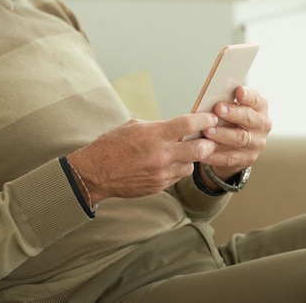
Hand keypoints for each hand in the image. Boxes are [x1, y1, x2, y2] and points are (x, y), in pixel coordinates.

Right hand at [67, 113, 218, 200]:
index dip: (204, 120)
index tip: (211, 118)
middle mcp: (161, 155)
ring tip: (183, 153)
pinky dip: (176, 170)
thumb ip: (158, 127)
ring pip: (190, 166)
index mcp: (155, 135)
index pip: (189, 125)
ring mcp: (161, 173)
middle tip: (208, 139)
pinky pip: (176, 177)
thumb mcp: (134, 126)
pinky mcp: (158, 186)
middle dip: (208, 143)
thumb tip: (177, 128)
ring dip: (190, 159)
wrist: (95, 173)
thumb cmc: (112, 146)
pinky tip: (168, 164)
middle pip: (200, 149)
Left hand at [200, 86, 271, 179]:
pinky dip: (216, 154)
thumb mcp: (234, 106)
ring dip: (222, 134)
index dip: (248, 96)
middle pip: (248, 118)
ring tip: (207, 131)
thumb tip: (211, 95)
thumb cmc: (233, 119)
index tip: (238, 91)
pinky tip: (204, 150)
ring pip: (240, 138)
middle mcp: (262, 125)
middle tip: (217, 109)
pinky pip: (230, 157)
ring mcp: (257, 143)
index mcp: (260, 107)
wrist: (238, 145)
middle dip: (232, 113)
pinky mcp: (248, 158)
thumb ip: (227, 100)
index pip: (256, 100)